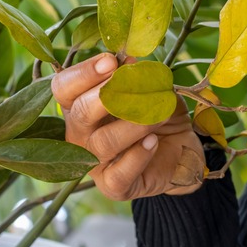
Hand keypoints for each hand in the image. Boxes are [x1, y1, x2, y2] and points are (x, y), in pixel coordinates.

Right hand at [51, 53, 204, 200]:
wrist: (181, 152)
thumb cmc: (157, 115)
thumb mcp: (151, 89)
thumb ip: (137, 75)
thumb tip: (129, 61)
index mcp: (79, 106)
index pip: (64, 88)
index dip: (84, 73)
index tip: (111, 61)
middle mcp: (79, 135)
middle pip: (79, 113)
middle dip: (106, 95)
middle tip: (133, 83)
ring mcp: (93, 163)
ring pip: (104, 142)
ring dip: (134, 123)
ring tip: (158, 114)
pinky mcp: (113, 185)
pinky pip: (119, 173)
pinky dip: (138, 155)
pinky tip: (153, 141)